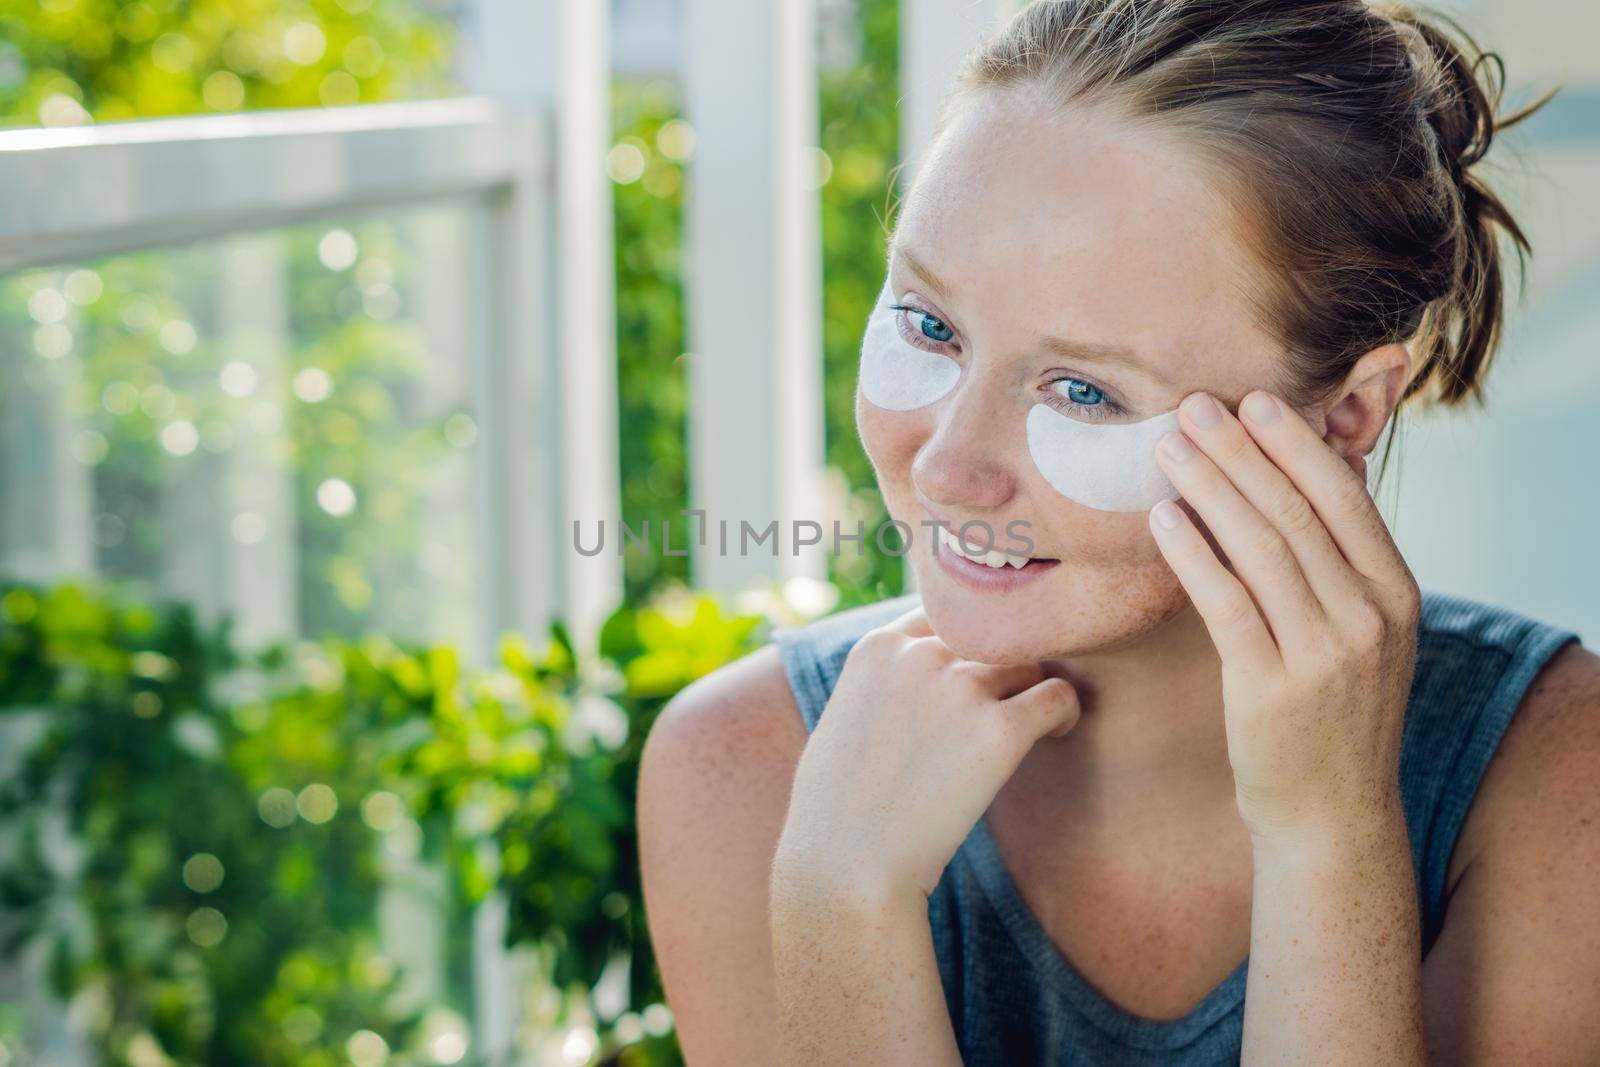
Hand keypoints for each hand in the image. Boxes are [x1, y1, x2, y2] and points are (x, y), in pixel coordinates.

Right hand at [774, 608, 1079, 901]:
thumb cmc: (835, 811)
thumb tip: (917, 692)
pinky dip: (1065, 712)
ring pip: (1028, 662)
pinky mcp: (1000, 730)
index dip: (963, 648)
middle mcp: (920, 655)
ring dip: (1032, 690)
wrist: (845, 865)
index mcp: (878, 647)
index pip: (943, 617)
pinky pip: (1058, 696)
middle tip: (1005, 708)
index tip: (971, 681)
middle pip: (989, 638)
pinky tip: (1055, 735)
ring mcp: (961, 688)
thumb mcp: (842, 721)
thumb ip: (881, 688)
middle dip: (1000, 669)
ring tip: (1034, 727)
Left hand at [1149, 390, 1421, 845]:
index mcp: (1397, 594)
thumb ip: (1345, 557)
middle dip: (1241, 452)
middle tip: (1194, 405)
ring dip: (1208, 488)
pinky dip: (1192, 554)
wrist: (1331, 815)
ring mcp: (1324, 656)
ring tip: (1168, 447)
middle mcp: (1369, 619)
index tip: (1254, 399)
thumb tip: (1322, 467)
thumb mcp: (1364, 631)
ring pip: (1259, 549)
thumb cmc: (1335, 711)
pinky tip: (1163, 518)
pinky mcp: (1271, 690)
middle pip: (1295, 513)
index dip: (1295, 443)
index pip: (1344, 498)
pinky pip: (1226, 604)